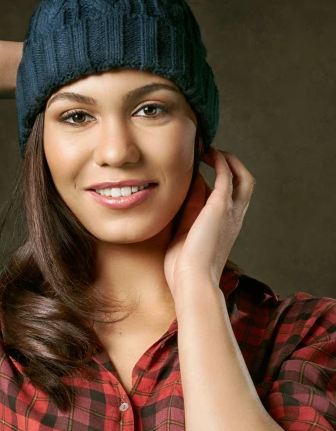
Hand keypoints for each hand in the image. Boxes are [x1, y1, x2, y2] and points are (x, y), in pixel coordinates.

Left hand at [164, 147, 256, 298]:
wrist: (192, 280)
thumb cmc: (184, 267)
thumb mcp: (185, 232)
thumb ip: (189, 210)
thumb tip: (188, 186)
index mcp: (226, 227)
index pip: (230, 196)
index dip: (218, 179)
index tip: (202, 169)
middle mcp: (234, 218)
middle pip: (246, 183)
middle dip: (233, 165)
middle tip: (213, 155)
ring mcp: (230, 212)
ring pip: (243, 176)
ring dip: (229, 160)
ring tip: (211, 150)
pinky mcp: (220, 206)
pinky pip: (226, 175)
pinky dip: (220, 161)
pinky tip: (207, 154)